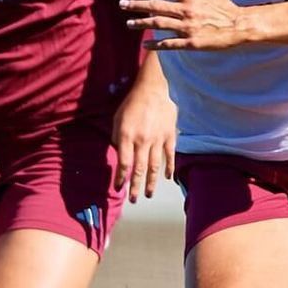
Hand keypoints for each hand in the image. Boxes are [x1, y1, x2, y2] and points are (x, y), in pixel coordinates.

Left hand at [110, 77, 176, 202]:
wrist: (155, 88)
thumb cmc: (133, 102)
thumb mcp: (117, 118)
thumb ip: (117, 138)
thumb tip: (120, 154)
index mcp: (127, 135)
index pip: (124, 163)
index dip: (121, 178)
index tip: (118, 188)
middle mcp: (142, 140)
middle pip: (139, 169)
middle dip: (135, 186)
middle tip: (134, 199)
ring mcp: (158, 139)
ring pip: (154, 166)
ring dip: (150, 182)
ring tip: (148, 194)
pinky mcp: (170, 135)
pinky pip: (169, 155)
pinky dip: (169, 168)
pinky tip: (167, 178)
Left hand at [120, 0, 251, 50]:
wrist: (239, 27)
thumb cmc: (226, 6)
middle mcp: (185, 10)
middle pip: (156, 6)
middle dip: (137, 4)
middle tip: (122, 3)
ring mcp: (187, 27)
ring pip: (159, 24)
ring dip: (142, 24)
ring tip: (129, 23)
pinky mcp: (191, 42)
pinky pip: (169, 44)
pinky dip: (156, 44)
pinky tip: (146, 44)